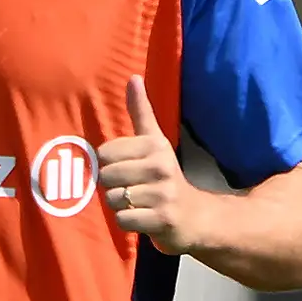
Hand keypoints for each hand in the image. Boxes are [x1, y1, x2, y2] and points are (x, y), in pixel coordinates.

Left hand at [96, 80, 212, 256]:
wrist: (196, 217)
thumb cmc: (166, 177)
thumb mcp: (156, 142)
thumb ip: (142, 112)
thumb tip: (133, 77)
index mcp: (155, 146)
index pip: (105, 153)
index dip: (109, 165)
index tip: (127, 169)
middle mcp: (160, 167)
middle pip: (106, 176)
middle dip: (112, 187)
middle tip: (131, 189)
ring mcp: (163, 194)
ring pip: (112, 199)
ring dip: (119, 206)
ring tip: (136, 204)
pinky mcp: (162, 220)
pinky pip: (122, 220)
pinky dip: (126, 222)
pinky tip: (141, 218)